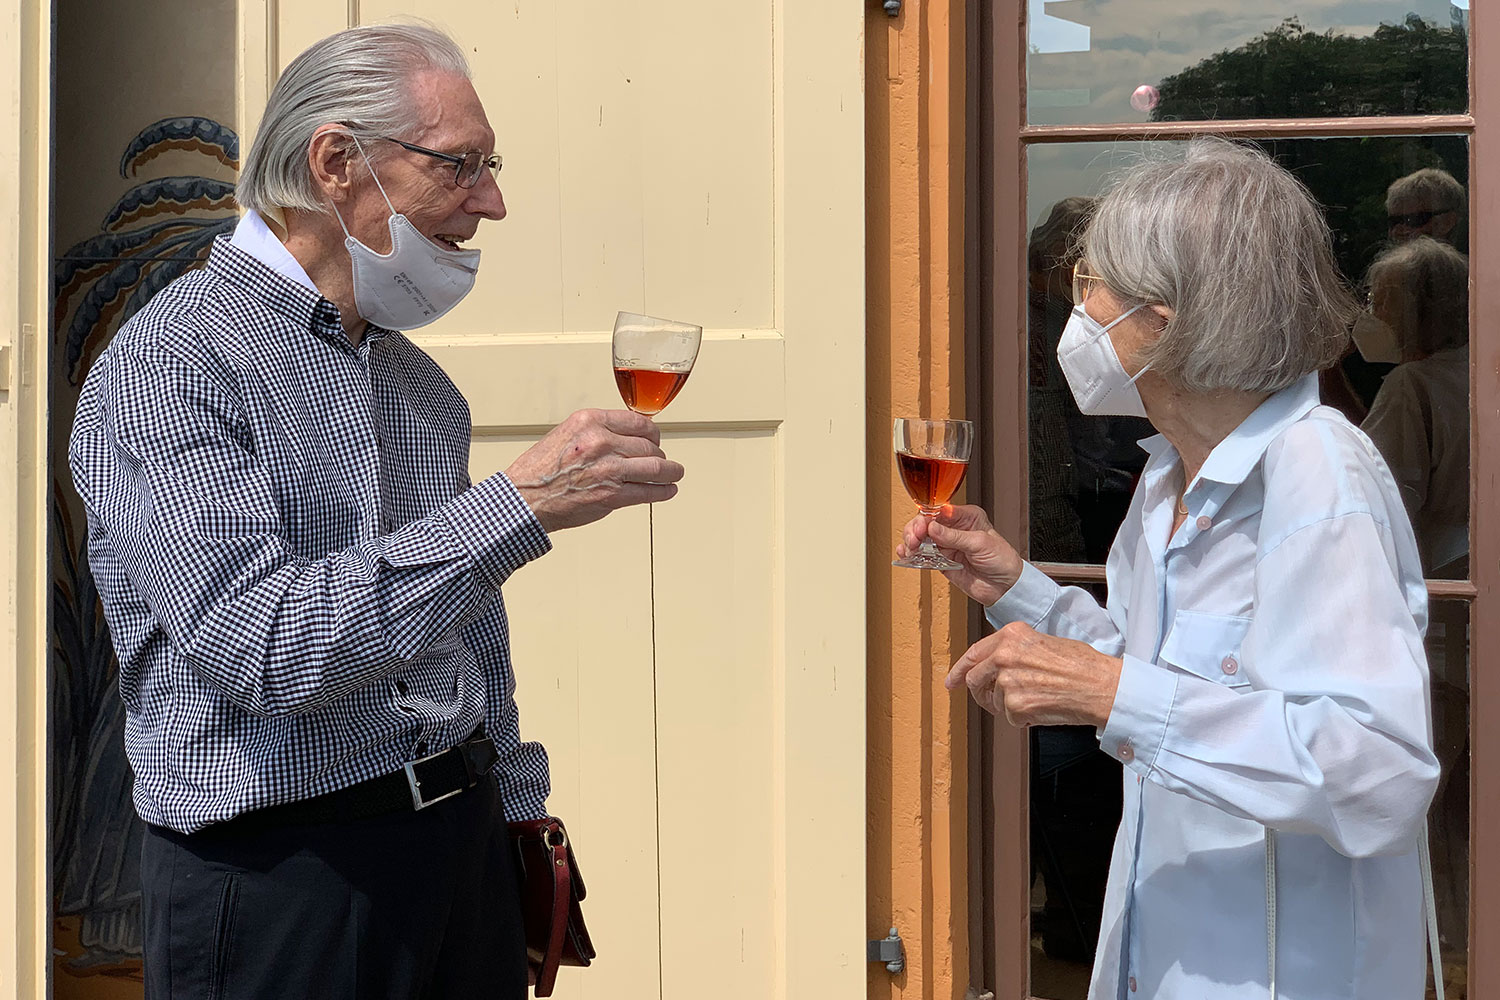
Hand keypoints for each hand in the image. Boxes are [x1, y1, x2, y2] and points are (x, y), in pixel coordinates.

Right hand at [506, 409, 684, 531]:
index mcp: (590, 421)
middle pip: (649, 445)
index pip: (638, 421)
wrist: (523, 499)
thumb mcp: (566, 434)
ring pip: (656, 467)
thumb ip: (597, 432)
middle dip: (658, 454)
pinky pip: (649, 491)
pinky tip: (668, 490)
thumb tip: (626, 437)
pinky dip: (664, 491)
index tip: (655, 438)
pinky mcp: (612, 495)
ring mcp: (609, 469)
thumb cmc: (540, 471)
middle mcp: (601, 441)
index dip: (651, 432)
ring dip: (670, 472)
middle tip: (661, 460)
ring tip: (674, 474)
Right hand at [896, 504, 1022, 605]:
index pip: (939, 510)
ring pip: (920, 537)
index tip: (921, 527)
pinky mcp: (941, 561)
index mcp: (966, 517)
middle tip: (914, 540)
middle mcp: (954, 528)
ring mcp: (946, 545)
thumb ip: (954, 536)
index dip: (926, 517)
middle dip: (915, 529)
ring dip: (911, 541)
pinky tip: (906, 555)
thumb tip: (932, 527)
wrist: (1006, 587)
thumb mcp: (980, 543)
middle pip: (926, 522)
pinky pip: (922, 555)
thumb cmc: (1002, 560)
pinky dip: (911, 555)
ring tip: (909, 548)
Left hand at [946, 622, 1121, 728]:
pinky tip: (1043, 707)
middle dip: (980, 693)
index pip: (974, 654)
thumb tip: (994, 665)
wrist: (1101, 686)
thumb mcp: (1042, 642)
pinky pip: (1010, 718)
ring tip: (1036, 698)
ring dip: (1008, 706)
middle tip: (990, 700)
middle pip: (975, 680)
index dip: (959, 670)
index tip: (952, 680)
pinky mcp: (1015, 705)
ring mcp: (1008, 681)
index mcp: (1011, 635)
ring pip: (993, 701)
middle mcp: (1004, 655)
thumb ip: (1014, 649)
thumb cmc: (1081, 665)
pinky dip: (1024, 718)